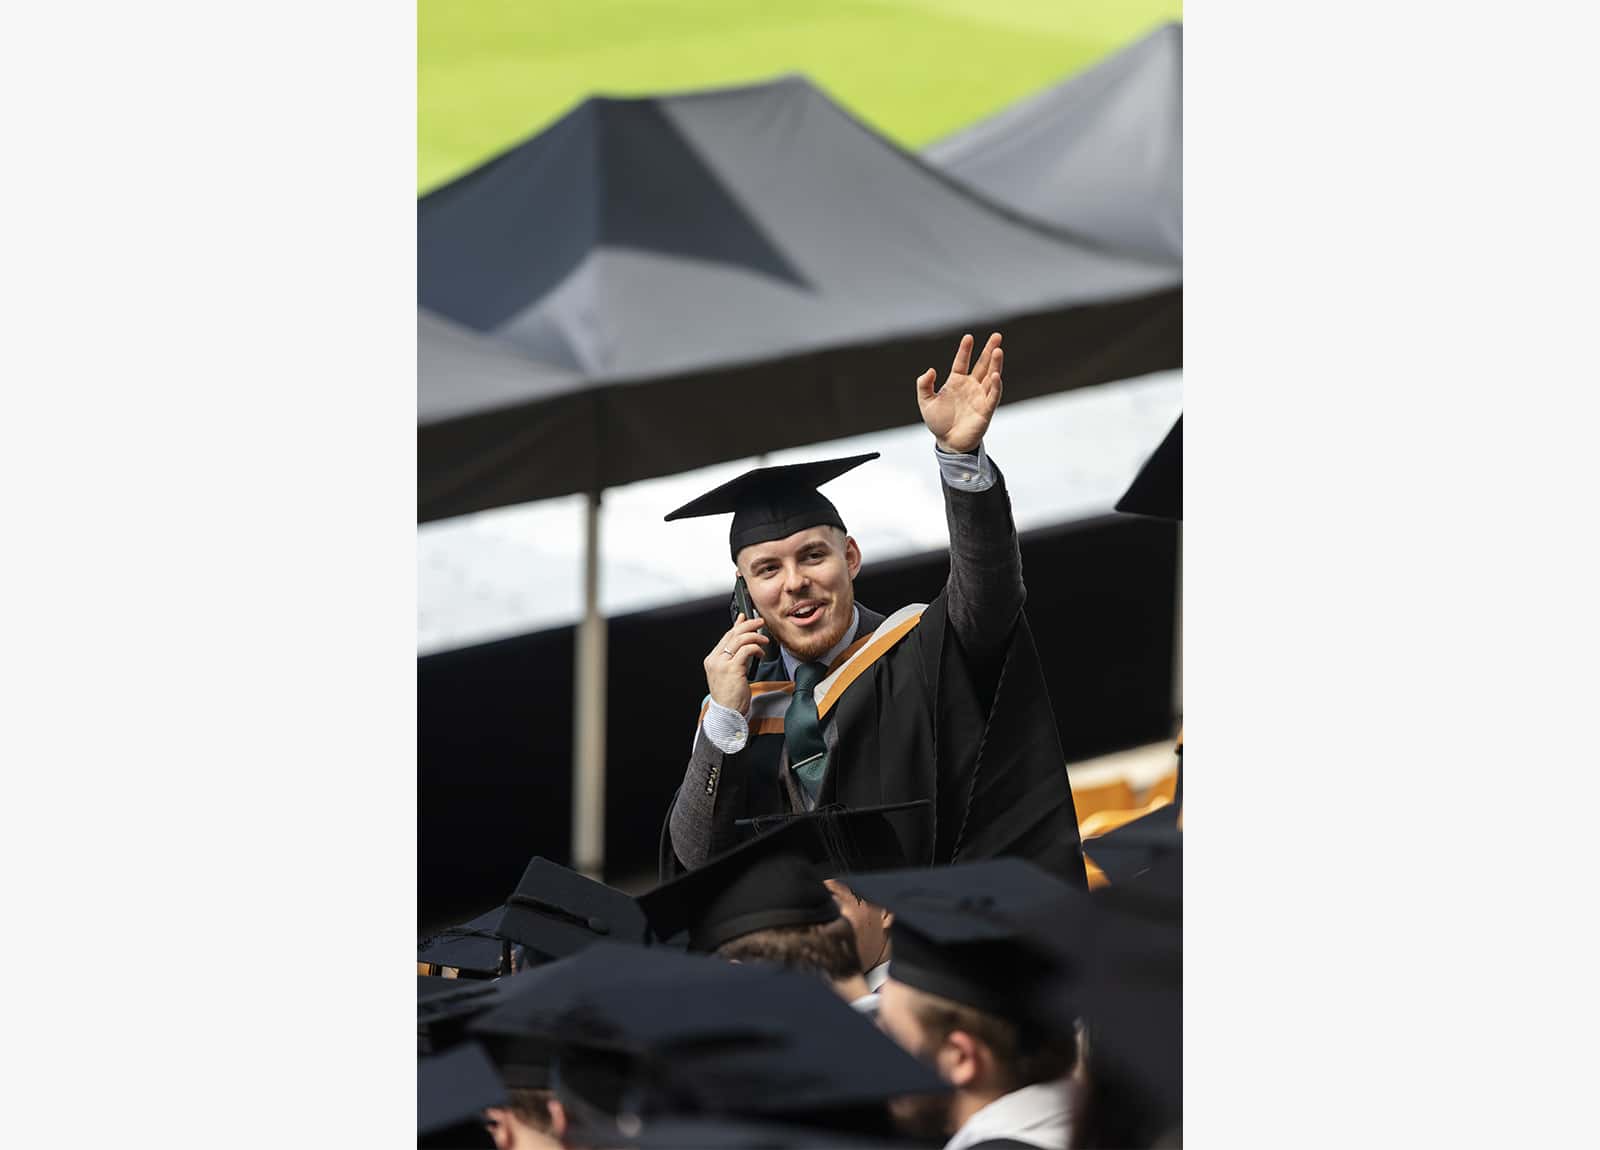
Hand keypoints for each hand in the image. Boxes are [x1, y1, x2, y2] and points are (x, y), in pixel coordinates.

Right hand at [703, 613, 770, 714]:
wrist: (727, 714)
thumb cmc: (730, 697)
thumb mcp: (731, 673)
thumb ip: (736, 655)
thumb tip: (744, 640)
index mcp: (712, 660)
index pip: (726, 636)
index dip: (738, 625)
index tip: (747, 618)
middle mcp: (715, 660)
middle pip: (733, 634)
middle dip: (749, 625)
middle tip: (760, 622)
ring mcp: (722, 664)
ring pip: (740, 639)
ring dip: (755, 636)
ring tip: (764, 640)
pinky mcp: (732, 669)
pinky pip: (747, 650)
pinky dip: (756, 648)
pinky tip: (761, 654)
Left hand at [916, 332, 1002, 454]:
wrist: (948, 443)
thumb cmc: (938, 422)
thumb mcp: (925, 402)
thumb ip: (924, 385)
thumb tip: (930, 370)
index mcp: (956, 382)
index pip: (962, 361)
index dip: (965, 350)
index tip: (968, 337)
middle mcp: (971, 386)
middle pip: (982, 364)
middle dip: (989, 350)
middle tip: (997, 336)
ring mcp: (980, 396)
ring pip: (990, 376)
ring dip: (995, 364)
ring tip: (998, 350)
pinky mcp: (986, 409)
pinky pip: (993, 395)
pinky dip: (996, 385)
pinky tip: (996, 375)